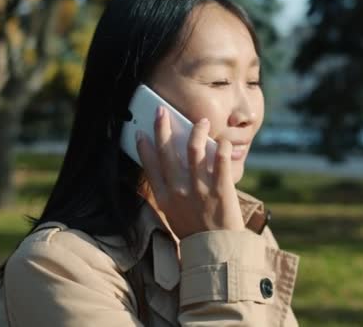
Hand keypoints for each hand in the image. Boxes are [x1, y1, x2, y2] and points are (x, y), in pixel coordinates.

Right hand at [136, 106, 244, 238]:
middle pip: (167, 151)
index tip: (140, 131)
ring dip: (196, 131)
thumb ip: (171, 192)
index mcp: (165, 198)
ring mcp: (200, 188)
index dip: (144, 146)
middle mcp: (179, 190)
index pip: (150, 166)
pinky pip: (221, 159)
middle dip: (163, 127)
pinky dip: (221, 146)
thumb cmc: (194, 232)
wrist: (215, 251)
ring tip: (201, 121)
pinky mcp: (221, 188)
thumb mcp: (173, 214)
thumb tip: (174, 165)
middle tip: (162, 111)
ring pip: (194, 149)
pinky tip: (221, 140)